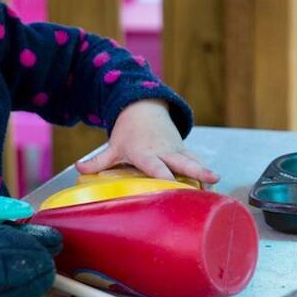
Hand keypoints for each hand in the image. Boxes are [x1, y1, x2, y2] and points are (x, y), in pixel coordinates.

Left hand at [74, 100, 220, 184]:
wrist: (144, 108)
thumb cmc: (128, 132)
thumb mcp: (113, 146)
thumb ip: (98, 161)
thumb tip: (78, 168)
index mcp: (145, 152)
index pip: (155, 166)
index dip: (163, 176)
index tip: (171, 185)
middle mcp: (164, 151)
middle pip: (183, 162)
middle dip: (197, 171)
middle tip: (212, 179)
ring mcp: (176, 149)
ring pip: (194, 161)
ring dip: (205, 173)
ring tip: (217, 186)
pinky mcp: (184, 149)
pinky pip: (195, 161)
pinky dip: (204, 173)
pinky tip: (213, 188)